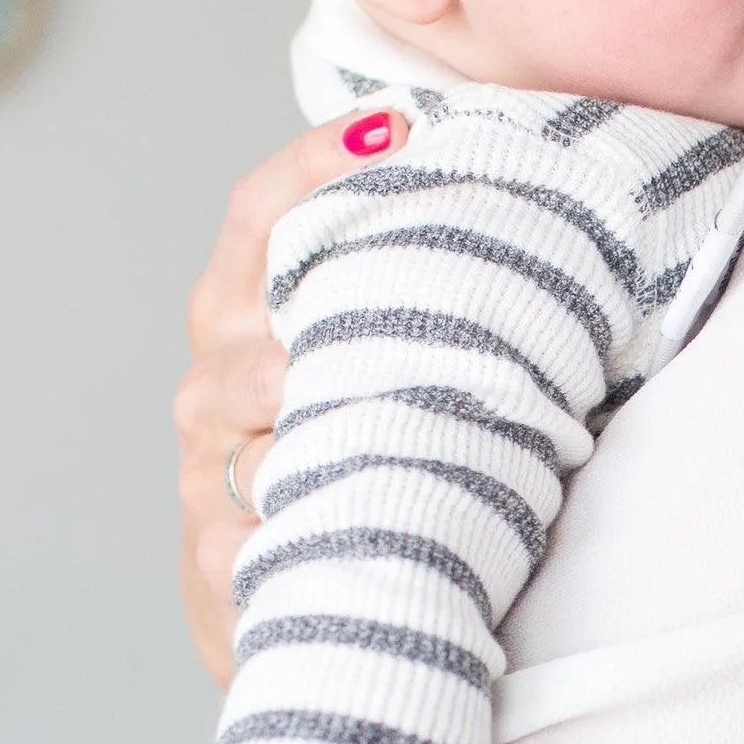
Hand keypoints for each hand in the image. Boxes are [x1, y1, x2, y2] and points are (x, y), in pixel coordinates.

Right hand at [175, 106, 412, 682]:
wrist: (302, 619)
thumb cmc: (351, 474)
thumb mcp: (370, 383)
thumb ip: (406, 312)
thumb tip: (532, 224)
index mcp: (247, 325)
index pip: (258, 222)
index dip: (313, 166)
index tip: (394, 124)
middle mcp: (217, 390)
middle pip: (230, 321)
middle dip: (287, 306)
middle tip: (343, 288)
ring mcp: (211, 477)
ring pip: (231, 431)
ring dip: (277, 418)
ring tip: (301, 397)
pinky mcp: (218, 565)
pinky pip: (236, 541)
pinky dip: (268, 532)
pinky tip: (303, 526)